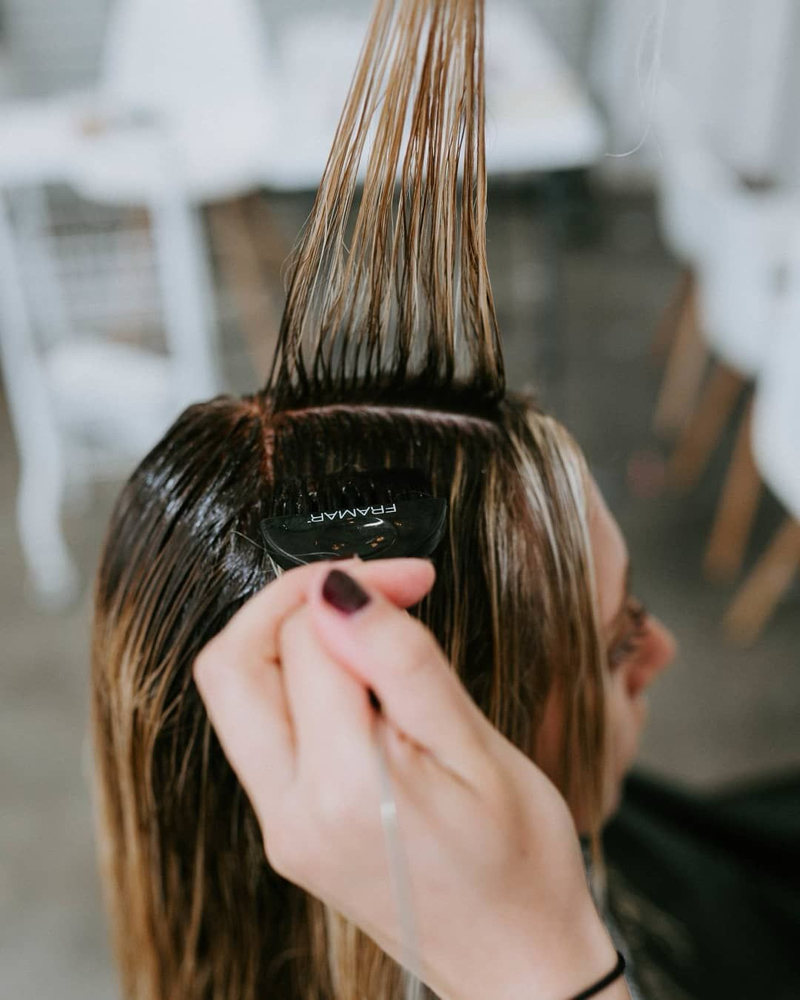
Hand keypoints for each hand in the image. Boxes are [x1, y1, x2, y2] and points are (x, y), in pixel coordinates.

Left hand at [194, 560, 624, 999]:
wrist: (518, 964)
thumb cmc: (521, 862)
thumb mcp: (479, 750)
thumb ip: (401, 664)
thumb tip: (337, 591)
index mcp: (344, 788)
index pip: (305, 640)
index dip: (354, 585)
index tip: (411, 576)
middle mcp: (290, 812)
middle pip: (231, 666)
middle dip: (287, 602)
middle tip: (363, 585)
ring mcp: (280, 826)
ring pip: (237, 696)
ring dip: (287, 639)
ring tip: (364, 626)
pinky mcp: (286, 829)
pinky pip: (263, 730)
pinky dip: (296, 683)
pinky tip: (356, 679)